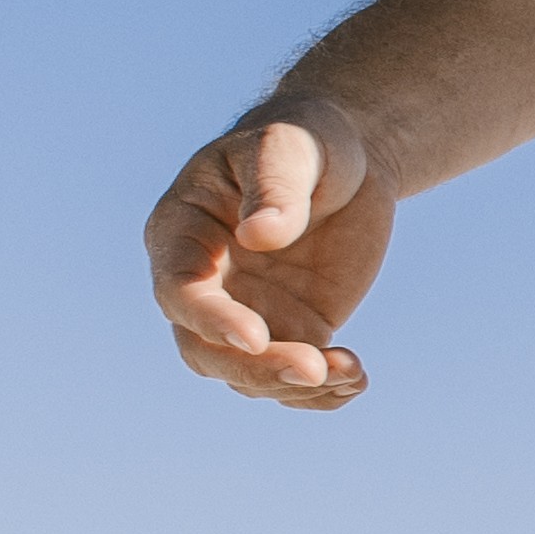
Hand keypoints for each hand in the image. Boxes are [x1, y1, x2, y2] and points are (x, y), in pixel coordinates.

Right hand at [149, 99, 388, 408]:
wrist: (347, 160)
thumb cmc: (304, 141)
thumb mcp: (290, 147)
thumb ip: (274, 187)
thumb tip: (259, 235)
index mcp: (182, 233)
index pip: (179, 289)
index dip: (209, 319)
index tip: (255, 336)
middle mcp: (205, 283)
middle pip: (204, 350)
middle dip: (255, 368)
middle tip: (313, 368)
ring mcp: (246, 312)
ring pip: (248, 374)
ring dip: (294, 387)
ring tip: (350, 371)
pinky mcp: (292, 329)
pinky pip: (294, 377)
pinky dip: (322, 392)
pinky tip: (355, 380)